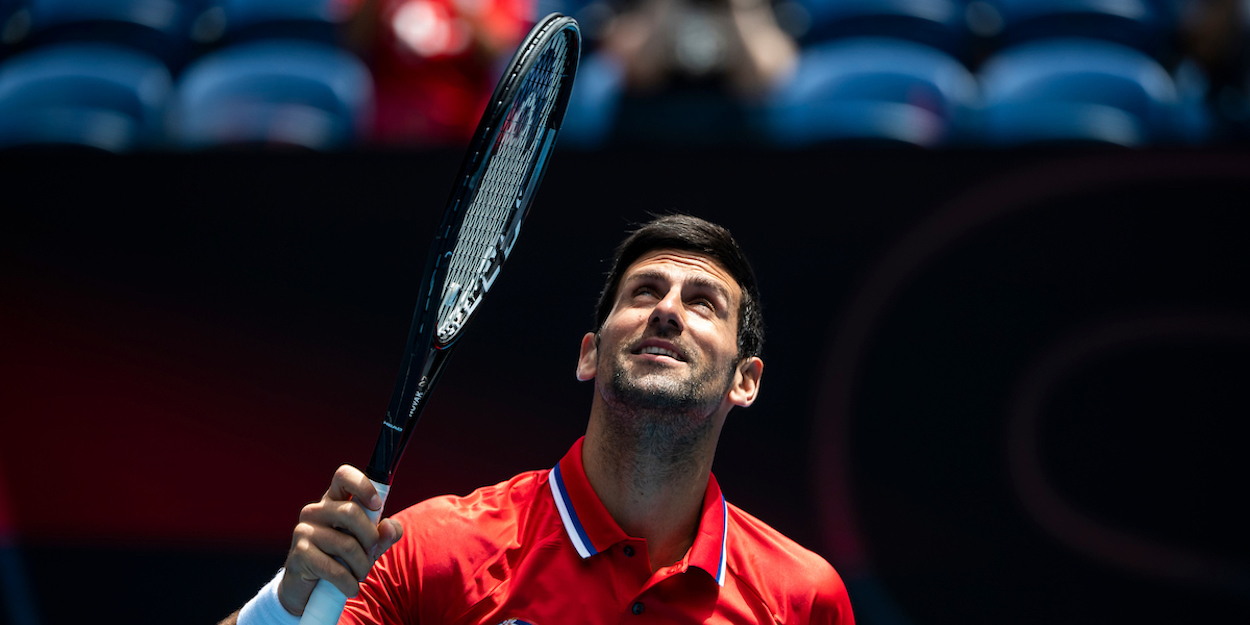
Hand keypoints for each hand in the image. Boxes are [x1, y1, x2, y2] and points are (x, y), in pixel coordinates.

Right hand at [277, 465, 404, 615]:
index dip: (363, 486)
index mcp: (333, 501)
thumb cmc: (341, 560)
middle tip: (372, 554)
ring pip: (346, 543)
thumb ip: (383, 535)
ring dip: (361, 566)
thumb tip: (390, 527)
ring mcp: (304, 530)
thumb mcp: (368, 546)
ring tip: (360, 575)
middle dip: (370, 537)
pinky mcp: (299, 553)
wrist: (307, 590)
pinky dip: (348, 582)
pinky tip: (351, 588)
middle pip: (351, 512)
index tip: (376, 506)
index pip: (343, 476)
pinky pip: (334, 567)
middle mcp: (316, 511)